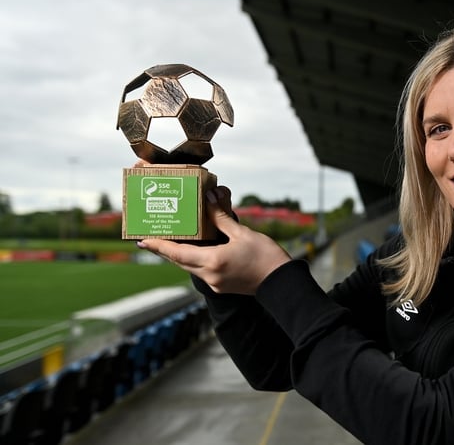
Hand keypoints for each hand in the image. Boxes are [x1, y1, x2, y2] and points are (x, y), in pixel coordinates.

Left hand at [136, 186, 291, 294]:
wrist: (281, 282)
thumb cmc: (265, 256)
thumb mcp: (242, 233)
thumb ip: (221, 217)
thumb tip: (208, 198)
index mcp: (212, 261)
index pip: (177, 253)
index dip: (158, 246)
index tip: (142, 241)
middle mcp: (210, 275)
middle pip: (180, 261)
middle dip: (165, 250)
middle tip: (153, 238)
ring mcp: (215, 283)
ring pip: (189, 267)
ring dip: (179, 256)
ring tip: (171, 242)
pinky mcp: (222, 286)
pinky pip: (200, 271)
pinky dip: (193, 260)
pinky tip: (195, 251)